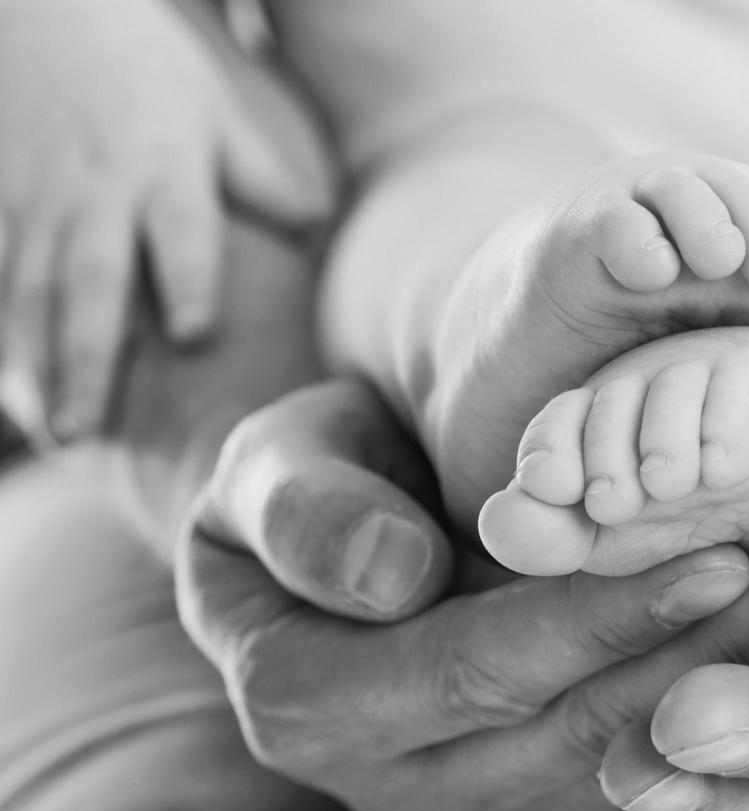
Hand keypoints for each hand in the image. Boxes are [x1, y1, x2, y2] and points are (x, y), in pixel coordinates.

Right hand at [0, 0, 330, 440]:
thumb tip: (320, 224)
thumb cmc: (154, 83)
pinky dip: (5, 335)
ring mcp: (41, 204)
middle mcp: (99, 195)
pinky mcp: (1, 209)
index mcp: (165, 172)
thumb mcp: (219, 119)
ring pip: (32, 293)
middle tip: (93, 432)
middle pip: (93, 281)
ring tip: (60, 435)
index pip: (180, 229)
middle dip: (91, 358)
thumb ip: (264, 180)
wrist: (47, 20)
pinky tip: (17, 395)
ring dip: (41, 366)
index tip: (195, 335)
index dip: (187, 279)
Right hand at [177, 377, 748, 810]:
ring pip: (651, 758)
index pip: (479, 670)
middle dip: (730, 655)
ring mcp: (495, 807)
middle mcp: (410, 788)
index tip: (722, 550)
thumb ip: (304, 513)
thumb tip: (391, 575)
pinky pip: (674, 774)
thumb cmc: (302, 481)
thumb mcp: (268, 468)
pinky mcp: (564, 801)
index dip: (600, 615)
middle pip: (590, 725)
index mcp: (315, 712)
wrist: (337, 536)